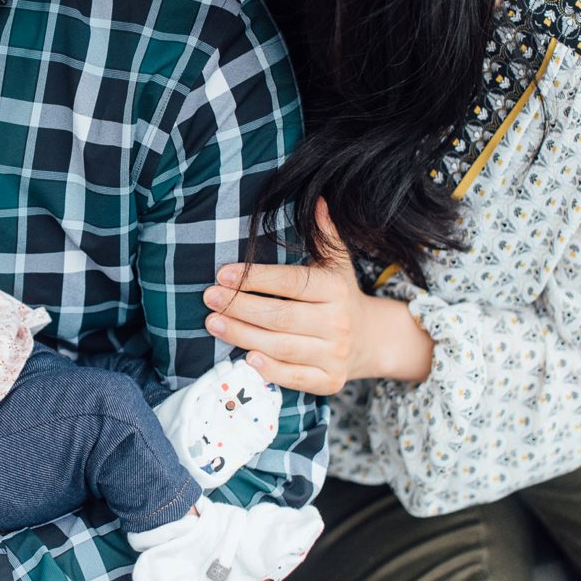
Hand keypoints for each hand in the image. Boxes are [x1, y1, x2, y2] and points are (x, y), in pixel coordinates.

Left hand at [202, 200, 431, 394]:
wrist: (371, 339)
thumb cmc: (339, 295)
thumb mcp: (336, 263)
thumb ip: (325, 234)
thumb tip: (319, 199)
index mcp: (336, 289)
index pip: (291, 282)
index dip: (255, 278)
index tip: (221, 274)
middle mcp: (338, 322)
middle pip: (280, 316)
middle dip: (239, 307)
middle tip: (209, 298)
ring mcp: (335, 354)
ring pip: (282, 346)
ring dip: (243, 336)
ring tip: (213, 323)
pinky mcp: (329, 381)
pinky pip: (296, 378)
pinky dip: (270, 370)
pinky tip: (245, 359)